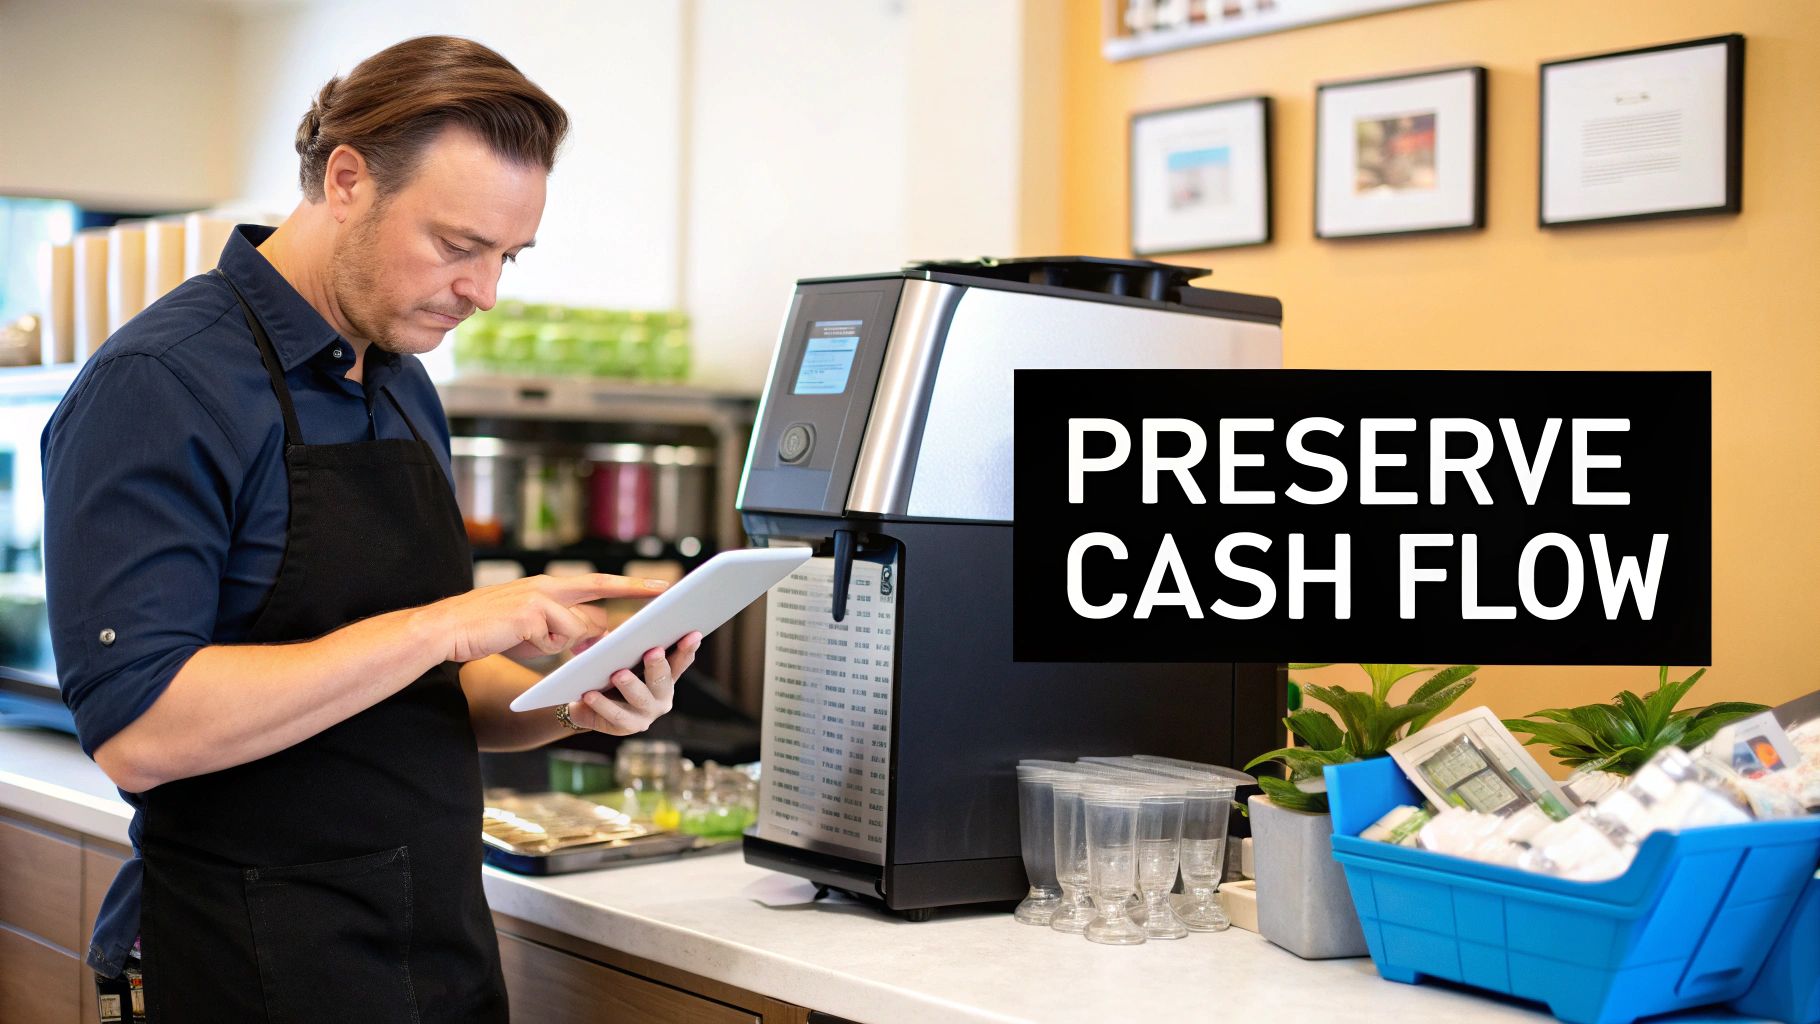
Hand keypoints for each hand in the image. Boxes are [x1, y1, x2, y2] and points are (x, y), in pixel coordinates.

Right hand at [423, 573, 669, 663]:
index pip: (600, 583)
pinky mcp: (531, 614)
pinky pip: (553, 641)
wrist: (448, 629)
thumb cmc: (491, 631)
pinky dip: (538, 648)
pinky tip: (516, 639)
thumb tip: (595, 634)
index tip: (662, 588)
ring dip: (554, 644)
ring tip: (522, 636)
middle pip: (595, 608)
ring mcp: (541, 598)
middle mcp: (549, 586)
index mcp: (550, 586)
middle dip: (600, 625)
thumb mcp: (535, 629)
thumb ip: (565, 628)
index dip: (632, 586)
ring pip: (574, 631)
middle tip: (613, 617)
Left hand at [562, 632, 702, 734]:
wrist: (587, 704)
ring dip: (631, 685)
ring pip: (640, 699)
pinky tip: (590, 694)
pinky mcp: (627, 727)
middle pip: (663, 681)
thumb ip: (617, 643)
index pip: (680, 661)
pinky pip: (615, 715)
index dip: (687, 649)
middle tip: (653, 651)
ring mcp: (647, 714)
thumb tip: (609, 636)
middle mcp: (661, 697)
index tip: (692, 634)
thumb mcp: (614, 655)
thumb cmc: (607, 673)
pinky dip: (603, 704)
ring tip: (618, 674)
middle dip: (658, 666)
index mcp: (665, 676)